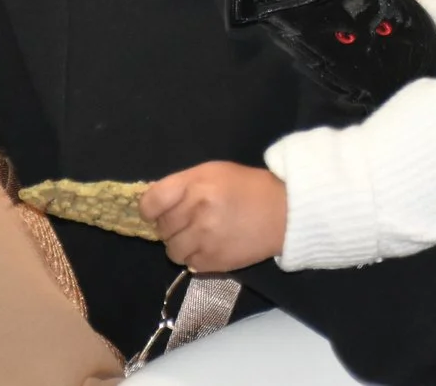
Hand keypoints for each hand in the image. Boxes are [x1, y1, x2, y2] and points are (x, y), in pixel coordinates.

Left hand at [140, 162, 288, 272]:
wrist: (285, 212)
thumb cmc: (247, 187)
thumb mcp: (213, 172)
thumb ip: (182, 185)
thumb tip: (152, 205)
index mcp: (195, 184)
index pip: (150, 202)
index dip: (151, 208)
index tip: (159, 210)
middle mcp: (197, 211)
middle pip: (161, 228)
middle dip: (172, 224)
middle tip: (192, 218)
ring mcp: (204, 239)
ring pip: (172, 250)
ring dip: (182, 243)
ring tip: (202, 234)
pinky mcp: (213, 262)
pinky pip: (188, 264)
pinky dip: (197, 256)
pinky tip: (213, 245)